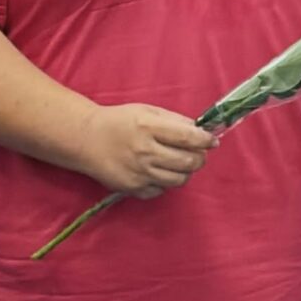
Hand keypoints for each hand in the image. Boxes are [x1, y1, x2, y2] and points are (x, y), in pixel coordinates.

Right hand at [74, 104, 216, 197]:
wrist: (87, 140)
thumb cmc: (120, 121)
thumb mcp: (147, 111)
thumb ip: (174, 120)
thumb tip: (199, 130)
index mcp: (149, 127)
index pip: (187, 137)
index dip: (205, 140)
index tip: (213, 141)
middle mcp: (145, 152)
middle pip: (187, 162)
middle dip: (200, 158)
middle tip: (200, 153)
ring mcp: (139, 173)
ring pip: (178, 180)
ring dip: (187, 172)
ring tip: (182, 162)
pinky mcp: (133, 189)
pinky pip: (161, 190)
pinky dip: (167, 182)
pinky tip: (162, 171)